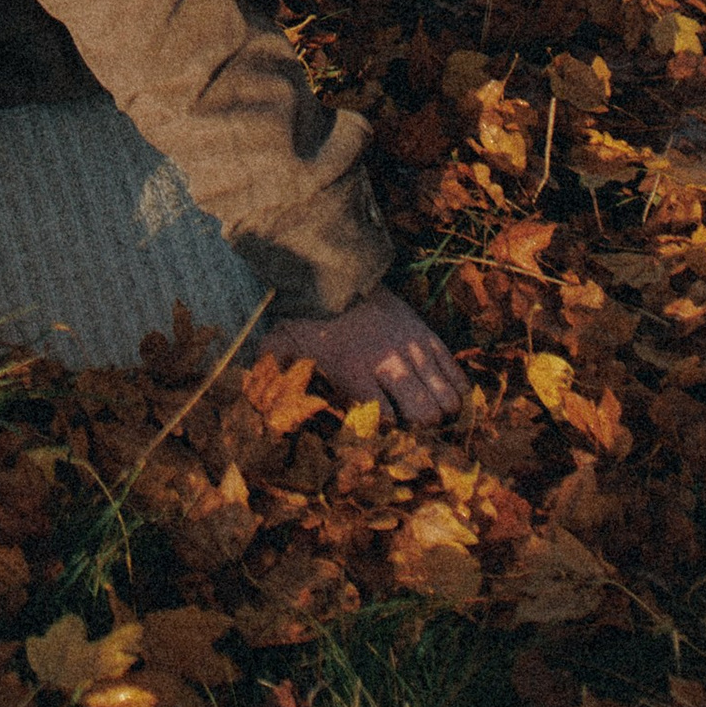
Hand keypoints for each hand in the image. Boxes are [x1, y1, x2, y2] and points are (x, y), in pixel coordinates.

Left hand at [258, 285, 465, 427]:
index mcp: (356, 371)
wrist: (334, 267)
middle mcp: (390, 363)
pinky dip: (456, 390)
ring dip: (442, 412)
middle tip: (412, 431)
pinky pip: (455, 371)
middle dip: (423, 430)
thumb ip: (269, 376)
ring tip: (432, 418)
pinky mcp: (426, 334)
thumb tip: (249, 404)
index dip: (386, 436)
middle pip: (426, 414)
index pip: (386, 420)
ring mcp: (413, 348)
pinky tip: (449, 398)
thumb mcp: (281, 345)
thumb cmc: (307, 314)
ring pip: (448, 397)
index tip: (380, 439)